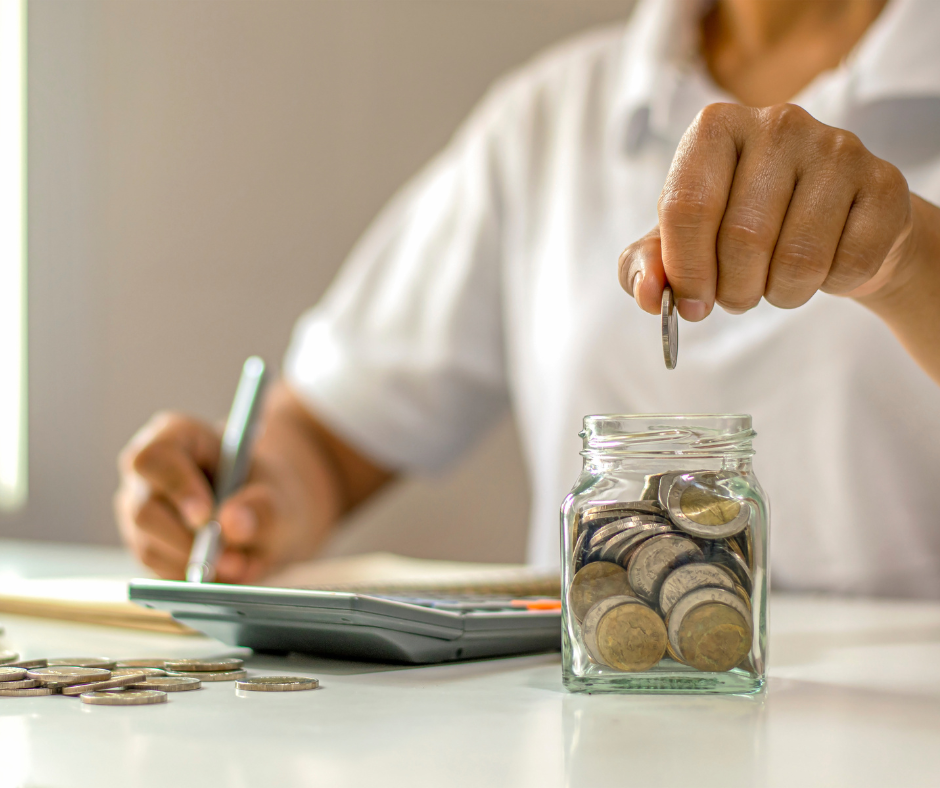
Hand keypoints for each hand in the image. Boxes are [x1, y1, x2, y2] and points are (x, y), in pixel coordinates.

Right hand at [114, 384, 344, 582]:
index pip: (156, 458)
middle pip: (144, 510)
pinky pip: (157, 572)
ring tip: (240, 566)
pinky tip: (224, 573)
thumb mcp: (279, 496)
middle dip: (188, 542)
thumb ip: (262, 507)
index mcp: (175, 436)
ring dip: (194, 565)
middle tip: (233, 560)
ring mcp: (140, 511)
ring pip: (149, 546)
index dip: (177, 487)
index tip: (205, 517)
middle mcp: (148, 474)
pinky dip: (191, 579)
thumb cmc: (269, 493)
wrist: (268, 518)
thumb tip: (231, 524)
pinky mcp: (146, 546)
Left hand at [618, 103, 913, 318]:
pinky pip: (848, 264)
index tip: (690, 304)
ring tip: (776, 281)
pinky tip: (824, 267)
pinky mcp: (884, 183)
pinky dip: (829, 286)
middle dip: (734, 290)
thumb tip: (646, 294)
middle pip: (742, 238)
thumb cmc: (741, 228)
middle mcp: (778, 123)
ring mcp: (838, 148)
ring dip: (781, 293)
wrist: (831, 226)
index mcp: (715, 128)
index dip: (685, 271)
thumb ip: (647, 265)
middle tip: (737, 296)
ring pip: (798, 258)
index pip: (686, 207)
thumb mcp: (681, 243)